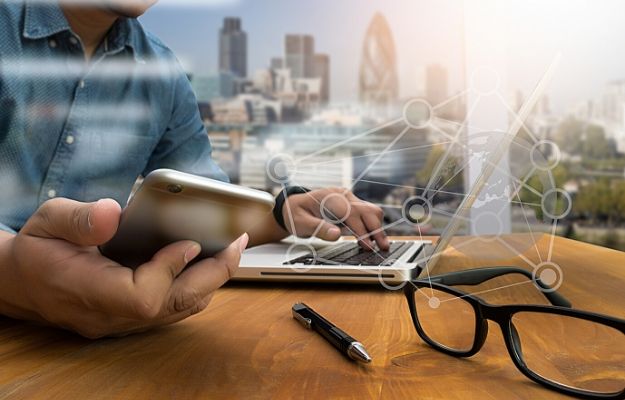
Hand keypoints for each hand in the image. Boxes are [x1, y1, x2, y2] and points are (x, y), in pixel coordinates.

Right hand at [0, 198, 247, 337]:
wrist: (18, 281)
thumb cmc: (35, 248)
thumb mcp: (48, 221)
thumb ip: (79, 219)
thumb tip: (116, 213)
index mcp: (86, 291)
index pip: (142, 297)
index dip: (170, 271)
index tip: (188, 242)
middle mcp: (108, 314)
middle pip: (172, 306)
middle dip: (212, 274)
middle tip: (237, 243)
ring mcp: (120, 321)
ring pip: (177, 311)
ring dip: (209, 281)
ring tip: (231, 250)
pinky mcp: (129, 317)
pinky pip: (171, 308)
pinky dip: (194, 286)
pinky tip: (206, 262)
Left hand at [282, 188, 389, 250]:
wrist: (294, 206)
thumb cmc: (296, 214)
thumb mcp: (301, 223)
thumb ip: (318, 228)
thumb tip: (336, 235)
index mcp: (331, 197)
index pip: (352, 213)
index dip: (362, 230)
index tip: (367, 246)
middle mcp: (343, 196)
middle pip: (368, 210)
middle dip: (377, 230)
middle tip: (383, 248)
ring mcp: (349, 200)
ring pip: (371, 211)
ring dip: (377, 228)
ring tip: (380, 246)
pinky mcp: (352, 206)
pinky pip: (367, 215)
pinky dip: (372, 227)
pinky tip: (372, 240)